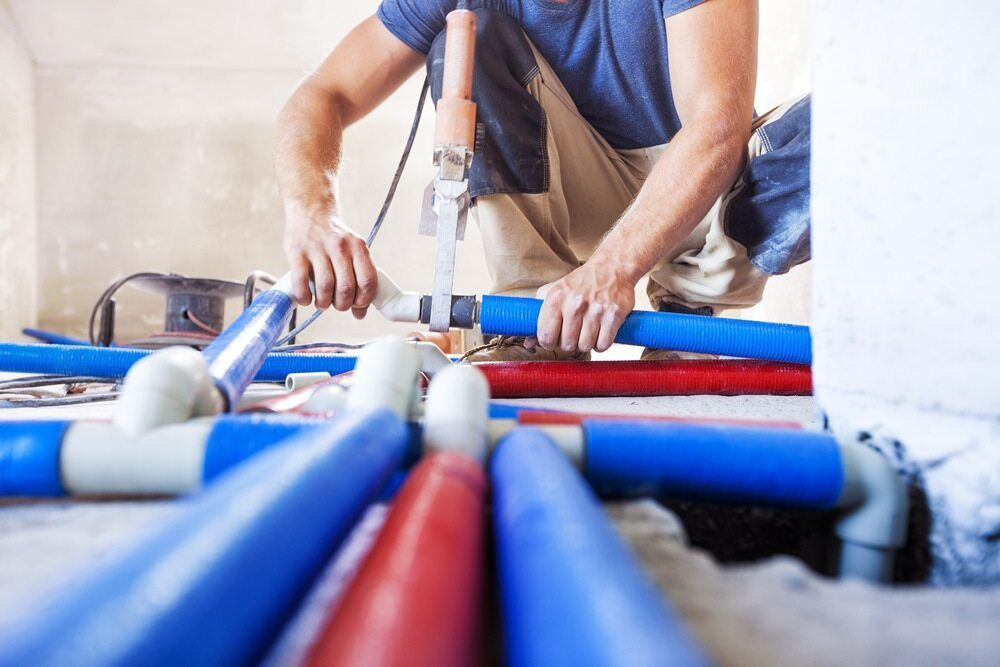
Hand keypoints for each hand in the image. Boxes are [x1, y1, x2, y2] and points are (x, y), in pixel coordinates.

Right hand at [282, 202, 376, 318]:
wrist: (310, 210)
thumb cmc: (334, 237)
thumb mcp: (353, 250)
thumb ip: (359, 277)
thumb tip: (360, 312)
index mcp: (358, 247)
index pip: (367, 281)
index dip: (363, 300)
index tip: (357, 306)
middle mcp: (339, 246)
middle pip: (346, 288)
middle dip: (342, 304)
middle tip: (337, 305)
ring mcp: (317, 248)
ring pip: (325, 287)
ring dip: (324, 303)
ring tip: (322, 302)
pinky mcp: (297, 252)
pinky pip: (301, 282)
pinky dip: (304, 296)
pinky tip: (306, 298)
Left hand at [535, 259, 635, 353]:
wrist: (611, 268)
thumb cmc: (580, 283)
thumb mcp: (554, 292)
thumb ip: (539, 316)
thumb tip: (528, 343)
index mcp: (556, 297)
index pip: (546, 335)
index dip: (548, 343)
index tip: (554, 339)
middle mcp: (574, 303)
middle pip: (567, 344)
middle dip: (570, 343)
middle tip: (574, 333)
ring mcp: (595, 309)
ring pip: (585, 346)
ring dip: (586, 344)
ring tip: (588, 331)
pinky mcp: (613, 315)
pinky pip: (603, 345)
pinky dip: (601, 344)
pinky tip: (600, 333)